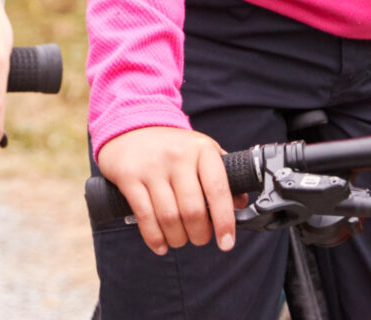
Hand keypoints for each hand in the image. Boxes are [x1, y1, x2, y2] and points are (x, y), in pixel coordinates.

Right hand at [95, 126, 237, 255]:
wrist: (130, 126)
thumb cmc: (172, 146)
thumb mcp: (202, 151)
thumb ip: (223, 175)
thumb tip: (241, 204)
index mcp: (201, 149)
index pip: (218, 189)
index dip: (224, 221)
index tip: (227, 242)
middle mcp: (178, 156)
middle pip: (192, 210)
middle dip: (199, 234)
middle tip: (199, 238)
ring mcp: (152, 167)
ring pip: (169, 217)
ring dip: (177, 238)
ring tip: (179, 240)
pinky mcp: (129, 177)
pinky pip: (145, 216)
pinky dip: (154, 238)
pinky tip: (160, 245)